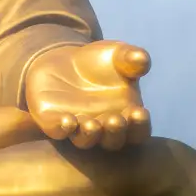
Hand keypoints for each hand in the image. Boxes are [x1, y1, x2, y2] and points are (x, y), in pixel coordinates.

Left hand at [24, 40, 152, 151]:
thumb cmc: (99, 61)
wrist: (63, 60)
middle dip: (115, 132)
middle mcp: (103, 128)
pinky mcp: (53, 122)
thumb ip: (132, 58)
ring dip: (90, 135)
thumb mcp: (117, 55)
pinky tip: (68, 120)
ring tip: (92, 124)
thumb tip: (142, 60)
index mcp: (126, 117)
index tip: (140, 112)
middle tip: (115, 120)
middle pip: (113, 141)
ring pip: (86, 140)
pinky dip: (63, 129)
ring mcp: (78, 128)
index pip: (138, 130)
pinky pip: (58, 131)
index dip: (140, 125)